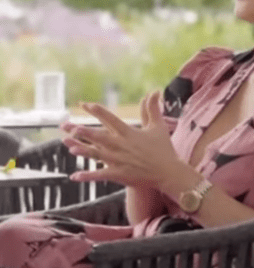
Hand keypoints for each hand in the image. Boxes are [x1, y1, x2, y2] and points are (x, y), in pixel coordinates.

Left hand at [61, 91, 179, 187]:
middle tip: (70, 126)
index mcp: (129, 133)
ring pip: (97, 155)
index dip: (99, 111)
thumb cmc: (164, 149)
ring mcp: (119, 161)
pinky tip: (74, 176)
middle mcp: (122, 145)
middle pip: (100, 137)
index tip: (87, 105)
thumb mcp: (158, 126)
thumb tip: (155, 91)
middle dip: (85, 132)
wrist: (169, 172)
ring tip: (70, 147)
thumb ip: (153, 108)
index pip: (111, 119)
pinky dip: (87, 175)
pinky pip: (100, 175)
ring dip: (83, 151)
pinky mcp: (119, 174)